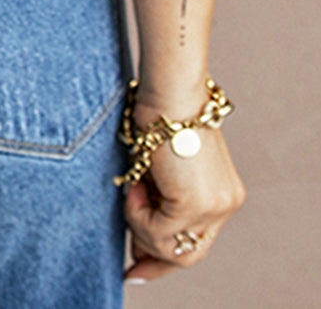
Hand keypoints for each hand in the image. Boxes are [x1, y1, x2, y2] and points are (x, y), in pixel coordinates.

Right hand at [122, 105, 246, 282]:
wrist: (169, 90)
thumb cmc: (160, 115)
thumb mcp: (164, 169)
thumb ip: (159, 201)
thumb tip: (140, 243)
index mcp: (222, 194)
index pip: (197, 242)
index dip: (165, 256)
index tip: (138, 264)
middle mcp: (225, 203)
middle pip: (189, 254)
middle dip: (153, 255)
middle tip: (130, 254)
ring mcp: (213, 206)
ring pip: (171, 248)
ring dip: (141, 225)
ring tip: (132, 189)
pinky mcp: (193, 204)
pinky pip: (157, 231)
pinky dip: (136, 212)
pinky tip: (135, 183)